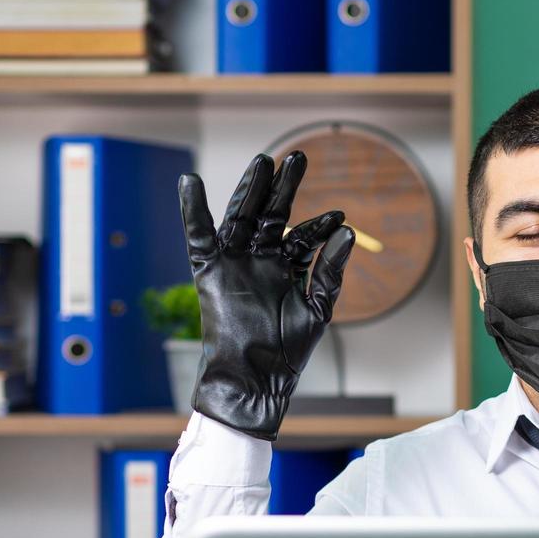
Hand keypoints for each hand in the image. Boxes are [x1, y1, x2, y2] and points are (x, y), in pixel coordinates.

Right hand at [178, 151, 354, 440]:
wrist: (257, 379)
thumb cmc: (288, 351)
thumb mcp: (318, 307)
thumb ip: (330, 270)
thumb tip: (347, 232)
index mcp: (285, 270)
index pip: (302, 237)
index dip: (320, 226)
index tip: (339, 215)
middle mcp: (259, 262)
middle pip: (270, 216)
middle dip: (283, 188)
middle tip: (297, 158)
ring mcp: (234, 264)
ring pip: (240, 218)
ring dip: (250, 190)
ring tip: (263, 163)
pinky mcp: (209, 273)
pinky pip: (198, 237)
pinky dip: (192, 211)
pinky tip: (190, 182)